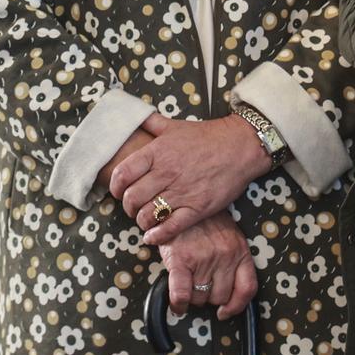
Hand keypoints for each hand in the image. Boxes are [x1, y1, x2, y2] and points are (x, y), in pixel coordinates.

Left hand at [110, 112, 268, 244]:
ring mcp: (182, 192)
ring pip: (148, 214)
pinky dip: (158, 235)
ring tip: (143, 220)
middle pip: (132, 197)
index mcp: (156, 152)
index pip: (122, 174)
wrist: (240, 147)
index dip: (114, 186)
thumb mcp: (173, 125)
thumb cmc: (206, 136)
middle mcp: (166, 173)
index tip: (117, 191)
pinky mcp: (198, 208)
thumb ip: (150, 122)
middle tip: (131, 208)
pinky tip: (152, 237)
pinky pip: (171, 227)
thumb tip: (132, 117)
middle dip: (127, 206)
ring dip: (141, 221)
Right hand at [158, 213, 257, 317]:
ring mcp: (203, 259)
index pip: (246, 289)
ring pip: (200, 297)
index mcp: (239, 250)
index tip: (225, 312)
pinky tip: (176, 306)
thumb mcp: (226, 234)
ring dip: (192, 296)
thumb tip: (227, 290)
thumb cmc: (200, 220)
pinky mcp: (181, 260)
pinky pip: (182, 293)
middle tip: (198, 284)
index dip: (236, 306)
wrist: (176, 201)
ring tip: (185, 281)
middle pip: (219, 296)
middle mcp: (224, 256)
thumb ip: (231, 258)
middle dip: (208, 295)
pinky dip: (179, 304)